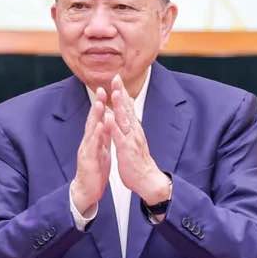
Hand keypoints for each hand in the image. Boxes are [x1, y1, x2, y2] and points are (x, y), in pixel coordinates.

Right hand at [69, 87, 110, 213]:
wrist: (87, 191)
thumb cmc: (95, 171)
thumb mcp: (101, 151)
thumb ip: (103, 138)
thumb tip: (107, 124)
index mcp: (94, 140)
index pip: (98, 119)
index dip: (102, 105)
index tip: (107, 90)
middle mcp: (88, 142)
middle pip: (93, 120)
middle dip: (97, 104)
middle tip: (101, 89)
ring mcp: (87, 150)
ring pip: (91, 130)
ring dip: (95, 116)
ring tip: (100, 103)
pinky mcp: (88, 160)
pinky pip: (92, 146)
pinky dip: (96, 136)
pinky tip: (99, 127)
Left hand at [104, 74, 170, 204]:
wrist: (147, 179)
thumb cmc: (138, 161)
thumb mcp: (134, 139)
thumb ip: (130, 126)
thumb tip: (126, 115)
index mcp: (134, 128)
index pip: (127, 107)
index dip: (122, 92)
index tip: (116, 78)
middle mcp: (134, 130)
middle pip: (127, 108)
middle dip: (121, 92)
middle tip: (116, 77)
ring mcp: (131, 139)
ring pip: (124, 119)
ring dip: (119, 105)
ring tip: (114, 92)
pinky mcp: (127, 150)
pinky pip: (119, 137)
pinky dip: (114, 127)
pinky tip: (108, 118)